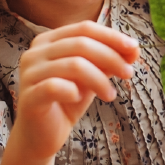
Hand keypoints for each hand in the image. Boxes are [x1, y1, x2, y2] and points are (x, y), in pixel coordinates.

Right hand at [12, 21, 139, 161]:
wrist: (43, 135)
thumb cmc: (69, 100)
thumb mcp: (93, 75)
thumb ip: (109, 60)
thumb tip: (135, 49)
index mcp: (49, 40)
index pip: (85, 28)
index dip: (112, 36)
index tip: (134, 48)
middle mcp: (35, 52)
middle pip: (81, 44)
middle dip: (111, 57)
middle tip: (128, 73)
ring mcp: (29, 73)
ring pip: (74, 65)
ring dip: (100, 79)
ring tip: (111, 95)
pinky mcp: (29, 96)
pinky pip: (55, 86)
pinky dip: (75, 91)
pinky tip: (80, 99)